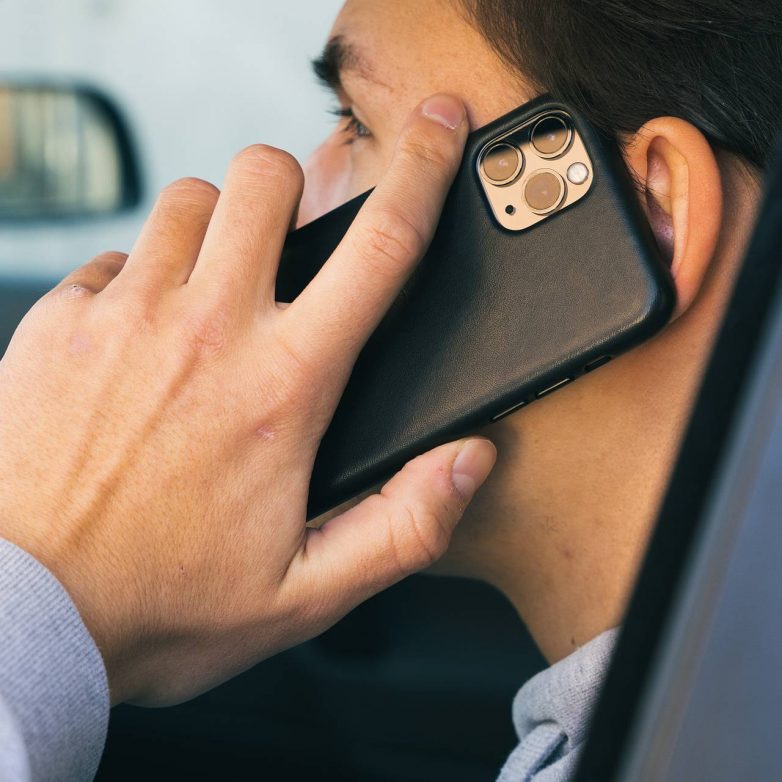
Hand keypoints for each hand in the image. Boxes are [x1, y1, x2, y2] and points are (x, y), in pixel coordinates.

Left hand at [0, 95, 495, 705]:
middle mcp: (207, 330)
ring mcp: (127, 316)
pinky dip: (142, 273)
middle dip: (294, 184)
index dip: (423, 170)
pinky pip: (117, 253)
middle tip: (292, 239)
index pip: (380, 249)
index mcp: (282, 387)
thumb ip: (404, 526)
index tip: (439, 125)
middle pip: (268, 179)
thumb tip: (469, 460)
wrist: (24, 615)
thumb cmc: (163, 605)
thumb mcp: (306, 593)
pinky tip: (142, 336)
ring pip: (190, 200)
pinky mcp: (60, 321)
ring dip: (217, 226)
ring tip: (216, 290)